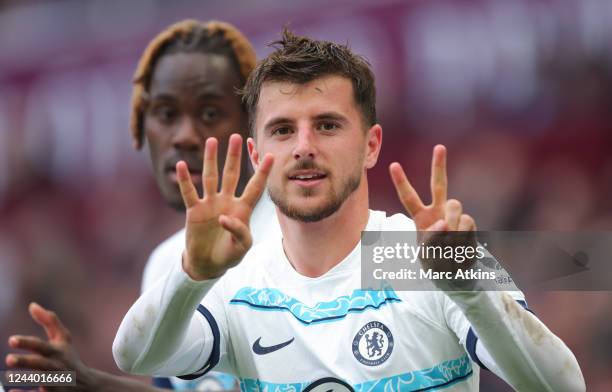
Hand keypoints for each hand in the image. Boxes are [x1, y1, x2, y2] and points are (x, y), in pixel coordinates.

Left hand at [5, 302, 93, 391]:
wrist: (87, 385)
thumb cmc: (68, 358)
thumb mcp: (63, 339)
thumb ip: (49, 321)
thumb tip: (32, 305)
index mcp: (57, 352)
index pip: (42, 346)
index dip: (27, 343)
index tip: (11, 340)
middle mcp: (57, 367)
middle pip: (41, 364)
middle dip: (26, 361)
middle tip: (9, 359)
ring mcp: (55, 383)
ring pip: (40, 382)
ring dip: (25, 379)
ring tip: (7, 376)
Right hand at [179, 134, 272, 279]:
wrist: (208, 264)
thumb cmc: (228, 255)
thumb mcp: (241, 248)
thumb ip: (239, 232)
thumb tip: (224, 218)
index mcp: (243, 209)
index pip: (255, 188)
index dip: (262, 173)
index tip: (270, 156)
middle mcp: (227, 202)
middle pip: (231, 174)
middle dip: (234, 157)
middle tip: (236, 137)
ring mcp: (210, 204)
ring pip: (211, 177)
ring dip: (211, 160)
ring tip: (212, 140)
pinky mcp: (194, 210)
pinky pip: (189, 192)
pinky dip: (185, 180)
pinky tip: (182, 165)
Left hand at [389, 145, 476, 271]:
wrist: (455, 274)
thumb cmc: (435, 263)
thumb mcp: (426, 254)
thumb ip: (431, 238)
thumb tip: (444, 222)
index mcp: (421, 217)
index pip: (409, 197)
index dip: (402, 182)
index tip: (393, 164)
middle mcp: (438, 211)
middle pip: (439, 184)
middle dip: (439, 165)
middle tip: (439, 147)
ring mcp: (454, 216)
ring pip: (456, 205)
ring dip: (453, 225)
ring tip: (450, 244)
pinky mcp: (468, 223)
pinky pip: (466, 222)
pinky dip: (462, 235)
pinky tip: (460, 247)